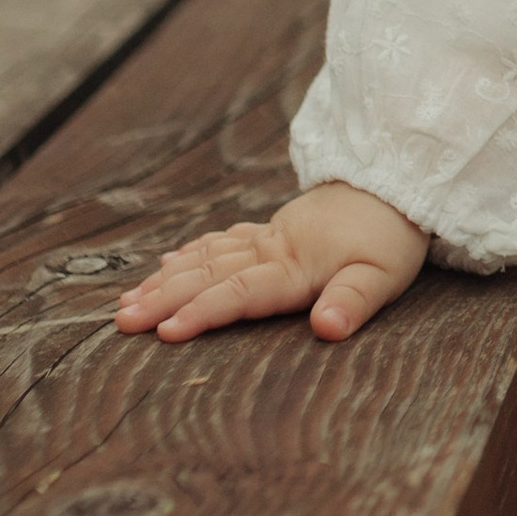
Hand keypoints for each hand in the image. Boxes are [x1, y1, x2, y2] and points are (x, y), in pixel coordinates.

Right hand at [114, 181, 429, 343]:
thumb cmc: (391, 238)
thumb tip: (328, 329)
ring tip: (128, 302)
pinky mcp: (271, 231)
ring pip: (206, 258)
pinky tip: (168, 263)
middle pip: (208, 275)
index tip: (164, 332)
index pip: (239, 293)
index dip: (201, 312)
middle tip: (121, 321)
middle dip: (163, 299)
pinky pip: (220, 242)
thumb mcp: (384, 275)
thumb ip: (354, 302)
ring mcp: (267, 238)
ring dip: (166, 280)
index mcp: (294, 267)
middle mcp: (271, 250)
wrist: (395, 183)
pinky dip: (191, 254)